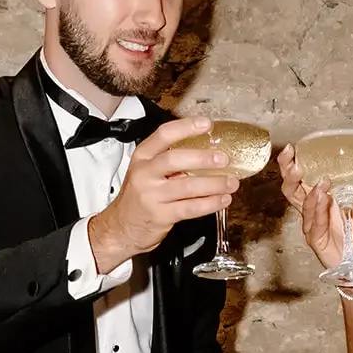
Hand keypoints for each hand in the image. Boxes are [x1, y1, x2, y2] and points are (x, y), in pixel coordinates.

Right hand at [88, 118, 238, 272]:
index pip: (163, 135)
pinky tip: (222, 200)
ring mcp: (152, 195)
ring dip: (214, 184)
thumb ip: (171, 162)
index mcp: (143, 157)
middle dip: (202, 158)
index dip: (186, 127)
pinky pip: (190, 208)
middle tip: (223, 159)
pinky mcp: (161, 215)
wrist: (122, 227)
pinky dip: (210, 204)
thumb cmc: (139, 197)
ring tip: (231, 182)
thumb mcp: (147, 172)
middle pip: (174, 159)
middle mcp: (145, 174)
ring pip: (187, 186)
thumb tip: (208, 152)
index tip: (207, 124)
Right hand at [278, 144, 352, 271]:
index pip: (299, 175)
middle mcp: (312, 207)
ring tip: (322, 182)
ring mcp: (312, 223)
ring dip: (311, 191)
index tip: (291, 148)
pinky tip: (323, 198)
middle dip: (288, 173)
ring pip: (300, 203)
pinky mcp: (315, 238)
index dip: (290, 162)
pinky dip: (318, 209)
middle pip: (290, 188)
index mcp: (321, 194)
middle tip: (294, 163)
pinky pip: (313, 222)